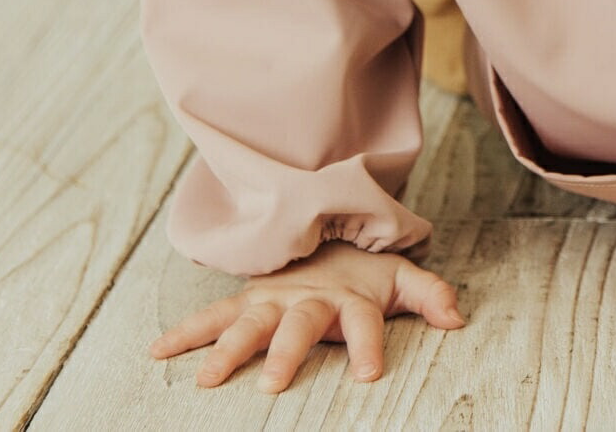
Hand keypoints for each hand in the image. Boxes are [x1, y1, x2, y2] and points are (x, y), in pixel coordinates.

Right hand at [146, 240, 464, 393]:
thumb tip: (457, 318)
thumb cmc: (365, 269)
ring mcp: (275, 299)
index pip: (364, 322)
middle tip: (272, 383)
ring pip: (250, 321)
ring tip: (207, 378)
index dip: (369, 345)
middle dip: (286, 352)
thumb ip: (429, 296)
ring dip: (228, 348)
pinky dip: (187, 332)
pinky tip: (158, 351)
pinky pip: (213, 315)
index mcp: (350, 298)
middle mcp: (310, 299)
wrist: (327, 231)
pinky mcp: (247, 300)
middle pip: (300, 325)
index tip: (369, 375)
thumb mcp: (400, 278)